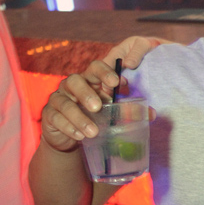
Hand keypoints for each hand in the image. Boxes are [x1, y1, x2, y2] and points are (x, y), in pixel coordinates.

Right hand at [40, 36, 163, 151]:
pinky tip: (79, 136)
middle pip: (75, 80)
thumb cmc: (95, 118)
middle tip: (98, 107)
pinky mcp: (50, 115)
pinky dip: (69, 127)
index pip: (95, 68)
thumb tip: (152, 114)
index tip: (117, 83)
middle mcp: (71, 86)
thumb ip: (129, 111)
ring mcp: (58, 99)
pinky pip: (56, 118)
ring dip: (79, 117)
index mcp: (89, 80)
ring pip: (65, 102)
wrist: (71, 137)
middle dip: (87, 93)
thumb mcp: (111, 113)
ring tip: (93, 132)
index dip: (105, 72)